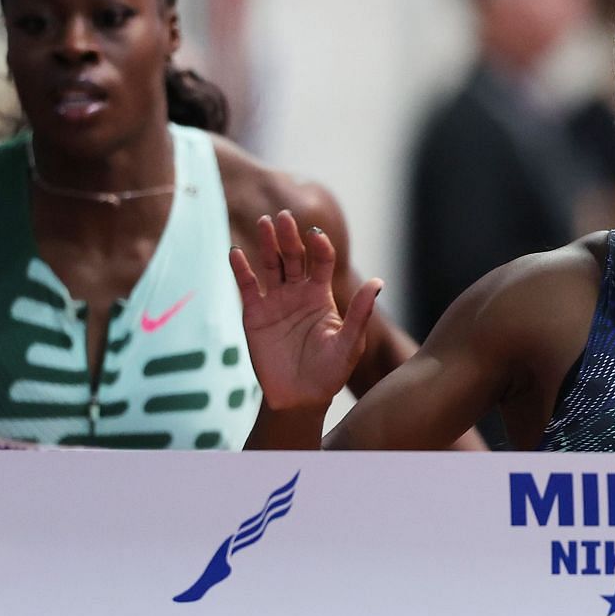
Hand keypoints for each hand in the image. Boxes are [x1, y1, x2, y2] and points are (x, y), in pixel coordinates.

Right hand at [231, 211, 381, 412]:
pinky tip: (235, 253)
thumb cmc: (330, 373)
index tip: (316, 236)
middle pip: (294, 257)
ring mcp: (275, 301)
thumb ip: (360, 313)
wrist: (299, 399)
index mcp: (322, 296)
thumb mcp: (350, 344)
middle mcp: (298, 293)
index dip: (319, 247)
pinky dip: (240, 269)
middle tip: (285, 217)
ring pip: (271, 265)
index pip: (321, 261)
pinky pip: (247, 286)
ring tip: (265, 223)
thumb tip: (378, 282)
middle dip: (289, 237)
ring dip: (267, 244)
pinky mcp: (254, 314)